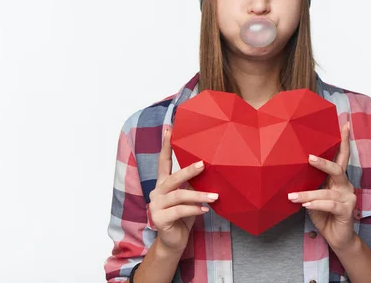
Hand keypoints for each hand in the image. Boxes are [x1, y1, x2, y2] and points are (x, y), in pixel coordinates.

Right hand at [148, 128, 218, 254]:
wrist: (173, 242)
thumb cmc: (183, 217)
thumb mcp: (188, 197)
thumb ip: (191, 184)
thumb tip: (207, 169)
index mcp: (163, 183)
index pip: (163, 161)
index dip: (165, 145)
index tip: (169, 129)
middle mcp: (157, 191)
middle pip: (173, 177)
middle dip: (189, 170)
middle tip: (204, 164)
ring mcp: (156, 205)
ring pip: (179, 195)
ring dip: (198, 195)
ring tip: (214, 197)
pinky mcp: (159, 219)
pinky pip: (179, 210)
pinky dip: (194, 210)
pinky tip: (205, 210)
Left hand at [288, 122, 356, 250]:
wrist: (336, 237)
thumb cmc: (322, 214)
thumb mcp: (312, 195)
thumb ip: (309, 183)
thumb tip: (290, 171)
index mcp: (337, 178)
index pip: (342, 156)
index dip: (344, 141)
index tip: (344, 125)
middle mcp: (345, 185)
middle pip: (337, 168)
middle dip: (322, 162)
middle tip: (308, 157)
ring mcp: (348, 197)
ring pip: (327, 190)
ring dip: (307, 194)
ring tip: (292, 196)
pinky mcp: (348, 210)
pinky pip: (330, 204)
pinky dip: (316, 203)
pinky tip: (306, 205)